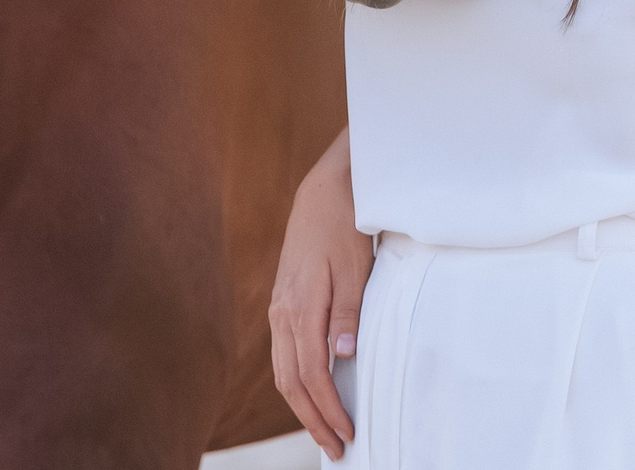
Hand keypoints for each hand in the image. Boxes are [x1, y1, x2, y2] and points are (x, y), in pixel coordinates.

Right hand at [270, 128, 373, 456]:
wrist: (323, 191)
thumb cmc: (344, 227)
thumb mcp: (355, 267)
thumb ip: (349, 313)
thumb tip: (344, 358)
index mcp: (300, 307)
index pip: (312, 375)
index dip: (330, 409)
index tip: (349, 433)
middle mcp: (282, 313)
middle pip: (291, 383)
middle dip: (313, 420)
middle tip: (337, 448)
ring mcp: (279, 309)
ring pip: (282, 372)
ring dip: (302, 406)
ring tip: (325, 430)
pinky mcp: (282, 304)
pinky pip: (284, 355)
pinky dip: (296, 382)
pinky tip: (312, 392)